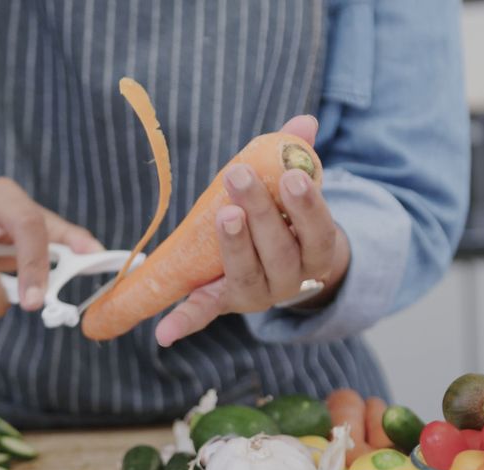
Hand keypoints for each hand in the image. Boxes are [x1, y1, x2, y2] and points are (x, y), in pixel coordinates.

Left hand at [154, 115, 349, 347]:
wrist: (286, 269)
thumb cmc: (288, 220)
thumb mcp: (295, 191)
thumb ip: (297, 155)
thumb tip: (304, 122)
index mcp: (316, 251)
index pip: (319, 230)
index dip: (308, 205)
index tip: (292, 176)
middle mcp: (291, 279)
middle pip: (280, 252)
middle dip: (262, 214)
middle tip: (240, 176)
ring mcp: (257, 294)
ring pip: (248, 276)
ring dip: (236, 245)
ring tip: (224, 214)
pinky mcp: (222, 302)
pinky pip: (204, 313)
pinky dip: (185, 322)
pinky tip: (164, 332)